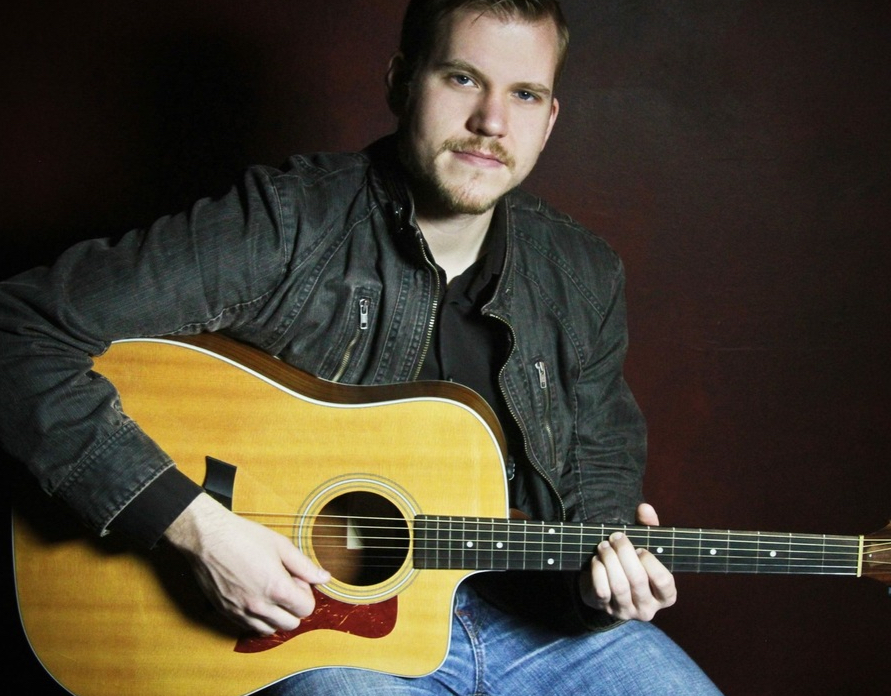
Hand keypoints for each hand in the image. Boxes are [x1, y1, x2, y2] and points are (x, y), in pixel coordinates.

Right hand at [163, 493, 330, 634]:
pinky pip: (249, 627)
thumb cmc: (243, 536)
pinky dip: (257, 618)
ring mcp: (241, 612)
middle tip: (284, 585)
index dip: (306, 593)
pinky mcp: (226, 612)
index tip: (296, 579)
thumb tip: (324, 577)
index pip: (306, 609)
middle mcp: (259, 606)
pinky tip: (254, 596)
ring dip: (276, 615)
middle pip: (291, 624)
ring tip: (269, 591)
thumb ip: (305, 565)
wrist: (207, 537)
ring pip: (270, 629)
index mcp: (276, 588)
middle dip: (294, 607)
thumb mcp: (280, 545)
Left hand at [579, 502, 676, 620]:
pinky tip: (597, 559)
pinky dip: (598, 571)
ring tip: (604, 545)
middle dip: (624, 553)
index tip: (640, 548)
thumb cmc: (633, 562)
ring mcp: (626, 611)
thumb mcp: (645, 544)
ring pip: (619, 586)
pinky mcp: (605, 609)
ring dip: (610, 560)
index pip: (664, 581)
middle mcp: (648, 608)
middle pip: (638, 580)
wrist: (608, 583)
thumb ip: (648, 526)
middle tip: (616, 537)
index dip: (651, 562)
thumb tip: (645, 508)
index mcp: (665, 595)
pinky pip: (602, 591)